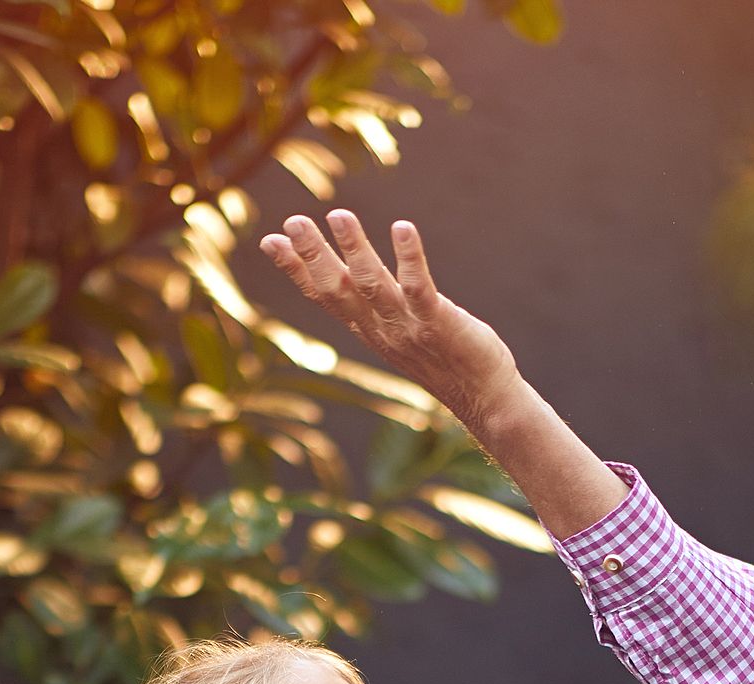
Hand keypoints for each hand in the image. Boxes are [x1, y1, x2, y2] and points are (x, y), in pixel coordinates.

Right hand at [259, 212, 522, 428]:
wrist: (484, 398)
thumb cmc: (445, 358)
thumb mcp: (399, 331)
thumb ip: (375, 304)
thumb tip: (354, 277)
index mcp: (367, 328)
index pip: (323, 296)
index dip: (295, 269)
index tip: (270, 240)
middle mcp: (380, 328)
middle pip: (338, 289)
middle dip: (312, 255)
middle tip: (293, 221)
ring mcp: (407, 327)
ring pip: (372, 286)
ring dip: (354, 250)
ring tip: (339, 215)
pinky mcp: (438, 323)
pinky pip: (419, 288)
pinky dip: (409, 257)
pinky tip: (402, 228)